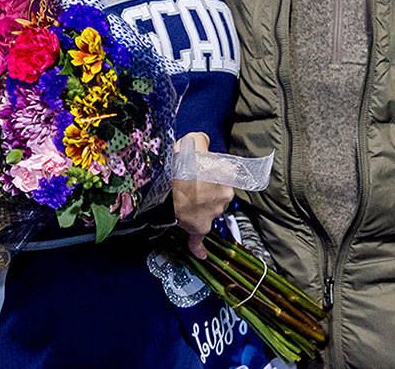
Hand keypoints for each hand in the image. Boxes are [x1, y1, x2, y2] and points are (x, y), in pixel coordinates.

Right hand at [172, 132, 234, 259]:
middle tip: (184, 182)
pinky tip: (200, 253)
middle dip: (202, 191)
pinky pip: (198, 239)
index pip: (222, 174)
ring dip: (195, 207)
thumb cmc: (181, 160)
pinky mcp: (198, 226)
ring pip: (206, 211)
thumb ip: (201, 141)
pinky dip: (198, 247)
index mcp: (227, 175)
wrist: (167, 181)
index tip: (198, 173)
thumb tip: (202, 142)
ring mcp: (212, 212)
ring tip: (177, 197)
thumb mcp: (193, 141)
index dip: (207, 173)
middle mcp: (224, 195)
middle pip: (214, 194)